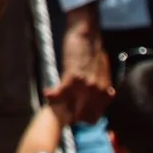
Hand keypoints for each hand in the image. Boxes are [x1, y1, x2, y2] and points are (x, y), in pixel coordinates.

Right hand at [45, 4, 113, 124]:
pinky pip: (60, 93)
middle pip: (83, 116)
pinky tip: (47, 93)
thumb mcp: (103, 71)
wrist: (88, 33)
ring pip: (71, 108)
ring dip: (60, 108)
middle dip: (71, 116)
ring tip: (52, 104)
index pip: (95, 116)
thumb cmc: (93, 49)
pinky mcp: (72, 76)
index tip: (75, 115)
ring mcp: (85, 85)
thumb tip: (106, 95)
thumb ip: (103, 85)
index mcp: (105, 90)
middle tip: (62, 110)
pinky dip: (52, 95)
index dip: (84, 118)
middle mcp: (97, 91)